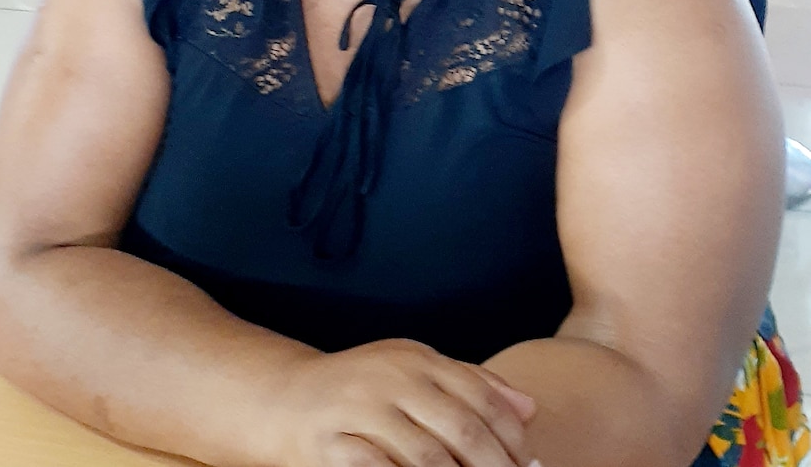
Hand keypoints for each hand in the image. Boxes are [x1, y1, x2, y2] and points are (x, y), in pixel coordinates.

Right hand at [265, 339, 536, 466]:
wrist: (286, 397)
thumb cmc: (364, 388)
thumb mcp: (415, 372)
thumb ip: (470, 384)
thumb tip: (530, 408)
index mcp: (418, 359)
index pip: (481, 398)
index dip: (512, 439)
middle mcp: (393, 379)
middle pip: (462, 432)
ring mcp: (361, 411)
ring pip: (427, 460)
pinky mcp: (333, 445)